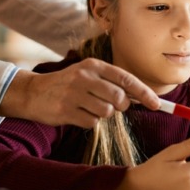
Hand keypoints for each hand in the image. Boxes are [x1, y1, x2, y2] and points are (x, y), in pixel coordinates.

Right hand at [0, 58, 159, 127]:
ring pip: (107, 112)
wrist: (32, 93)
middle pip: (119, 98)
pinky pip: (91, 123)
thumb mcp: (87, 76)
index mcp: (93, 66)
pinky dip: (89, 122)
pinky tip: (77, 114)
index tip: (156, 104)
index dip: (144, 93)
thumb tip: (141, 97)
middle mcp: (84, 77)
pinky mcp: (66, 110)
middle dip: (120, 106)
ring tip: (88, 107)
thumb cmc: (67, 86)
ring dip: (102, 114)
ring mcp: (74, 94)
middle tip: (111, 105)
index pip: (126, 79)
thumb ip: (111, 83)